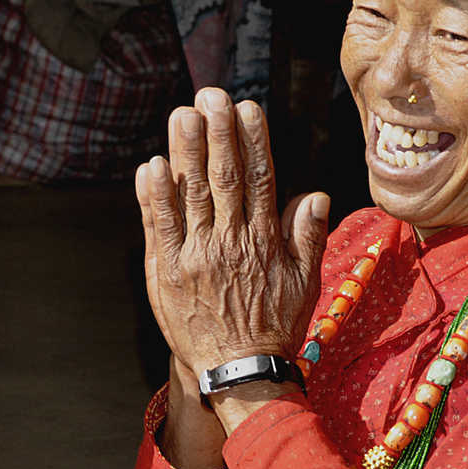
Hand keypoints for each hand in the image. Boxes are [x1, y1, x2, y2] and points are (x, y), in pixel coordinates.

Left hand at [135, 88, 330, 390]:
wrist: (238, 372)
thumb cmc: (273, 326)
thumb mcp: (305, 283)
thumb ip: (308, 237)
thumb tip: (316, 194)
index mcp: (264, 241)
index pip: (259, 180)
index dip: (253, 141)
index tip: (248, 108)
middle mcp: (230, 243)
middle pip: (223, 178)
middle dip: (217, 133)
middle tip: (210, 96)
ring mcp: (196, 256)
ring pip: (191, 195)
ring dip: (185, 153)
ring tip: (182, 116)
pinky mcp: (167, 272)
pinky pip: (160, 228)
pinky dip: (154, 197)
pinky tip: (150, 167)